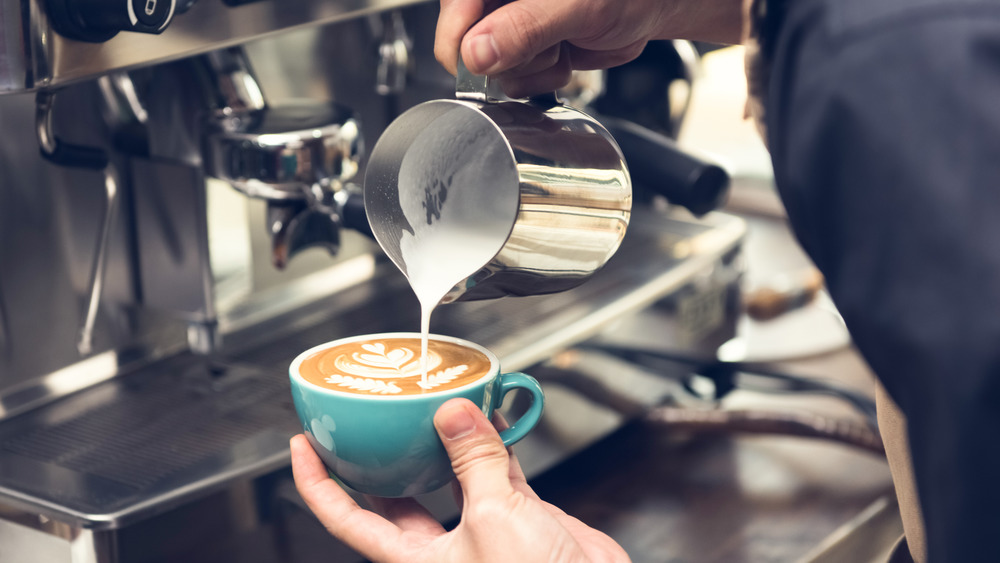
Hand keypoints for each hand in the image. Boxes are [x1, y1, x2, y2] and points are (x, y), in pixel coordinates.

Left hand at [291, 398, 629, 562]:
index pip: (347, 517)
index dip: (318, 483)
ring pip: (450, 475)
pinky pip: (498, 470)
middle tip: (372, 412)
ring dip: (447, 438)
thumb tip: (454, 414)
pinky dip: (497, 442)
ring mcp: (481, 528)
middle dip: (384, 451)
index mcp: (414, 557)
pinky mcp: (519, 517)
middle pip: (396, 491)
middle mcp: (442, 544)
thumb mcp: (494, 517)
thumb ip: (473, 461)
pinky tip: (494, 415)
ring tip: (436, 401)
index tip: (303, 445)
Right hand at [435, 0, 743, 96]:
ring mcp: (508, 24)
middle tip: (550, 43)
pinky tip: (564, 55)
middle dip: (510, 58)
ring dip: (533, 69)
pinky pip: (514, 80)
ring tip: (564, 44)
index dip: (464, 43)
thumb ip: (525, 28)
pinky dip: (543, 78)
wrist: (655, 5)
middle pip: (467, 49)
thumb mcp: (579, 6)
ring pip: (491, 71)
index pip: (452, 14)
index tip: (488, 61)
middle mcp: (495, 1)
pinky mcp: (523, 48)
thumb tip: (476, 53)